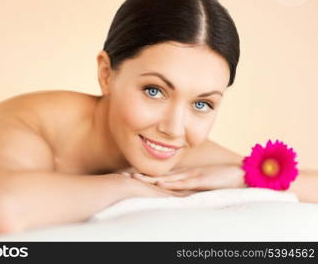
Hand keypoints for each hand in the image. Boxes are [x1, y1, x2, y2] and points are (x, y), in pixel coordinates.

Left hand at [130, 164, 246, 190]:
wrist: (241, 173)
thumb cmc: (223, 178)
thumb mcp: (203, 183)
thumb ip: (191, 187)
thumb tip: (176, 192)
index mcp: (185, 176)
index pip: (161, 177)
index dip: (146, 176)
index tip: (131, 175)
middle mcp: (185, 175)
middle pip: (159, 176)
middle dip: (142, 176)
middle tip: (124, 175)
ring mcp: (191, 176)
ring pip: (167, 178)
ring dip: (150, 178)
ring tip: (134, 178)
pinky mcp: (200, 179)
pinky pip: (183, 182)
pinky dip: (171, 183)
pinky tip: (160, 184)